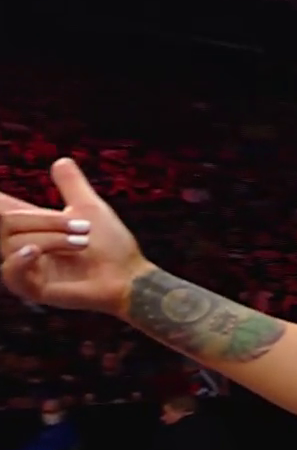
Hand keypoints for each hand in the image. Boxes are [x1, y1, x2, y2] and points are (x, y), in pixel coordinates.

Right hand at [1, 160, 149, 316]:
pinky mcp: (34, 289)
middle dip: (44, 221)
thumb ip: (71, 185)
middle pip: (6, 222)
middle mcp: (23, 247)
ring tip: (83, 243)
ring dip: (51, 239)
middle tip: (83, 228)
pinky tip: (34, 251)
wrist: (130, 275)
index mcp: (31, 227)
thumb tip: (61, 160)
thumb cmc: (112, 245)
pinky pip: (11, 274)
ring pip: (11, 244)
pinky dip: (18, 261)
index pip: (2, 209)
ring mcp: (28, 269)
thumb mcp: (89, 208)